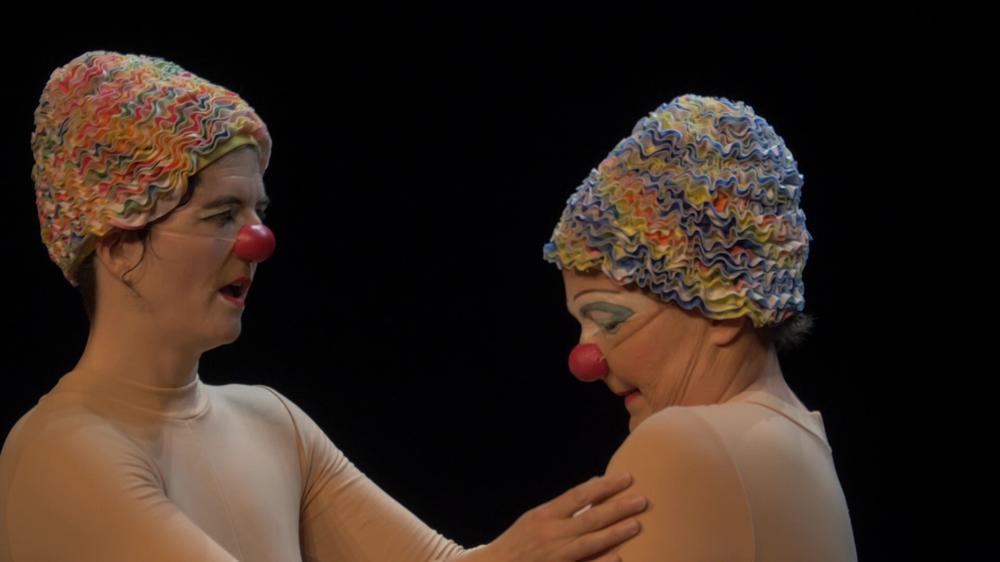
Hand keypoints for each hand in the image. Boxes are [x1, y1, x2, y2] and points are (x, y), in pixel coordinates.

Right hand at [479, 472, 646, 561]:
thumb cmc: (518, 541)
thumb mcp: (536, 517)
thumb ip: (564, 506)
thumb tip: (594, 485)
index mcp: (545, 515)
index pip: (580, 495)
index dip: (605, 486)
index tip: (627, 478)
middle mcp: (550, 533)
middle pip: (590, 517)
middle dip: (618, 507)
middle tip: (643, 500)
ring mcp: (555, 554)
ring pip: (590, 541)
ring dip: (615, 532)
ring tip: (637, 523)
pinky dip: (601, 561)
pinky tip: (619, 556)